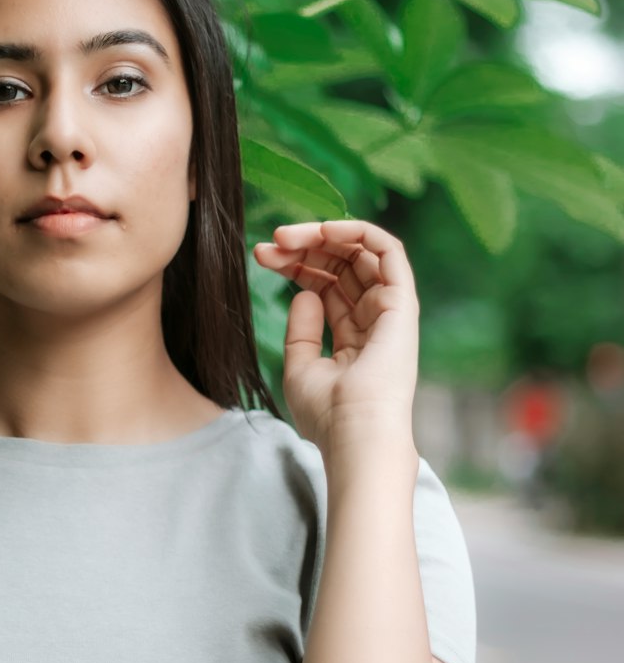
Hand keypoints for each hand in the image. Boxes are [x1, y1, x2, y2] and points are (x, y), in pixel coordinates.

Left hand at [253, 218, 419, 454]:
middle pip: (341, 265)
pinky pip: (389, 251)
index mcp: (354, 338)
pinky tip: (324, 228)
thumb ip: (301, 331)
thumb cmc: (328, 414)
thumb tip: (304, 293)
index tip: (261, 256)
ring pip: (361, 252)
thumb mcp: (300, 368)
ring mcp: (390, 310)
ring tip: (284, 236)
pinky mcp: (402, 302)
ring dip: (323, 235)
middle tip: (268, 244)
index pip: (326, 285)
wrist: (353, 434)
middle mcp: (375, 320)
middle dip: (303, 248)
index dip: (295, 265)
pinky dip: (359, 231)